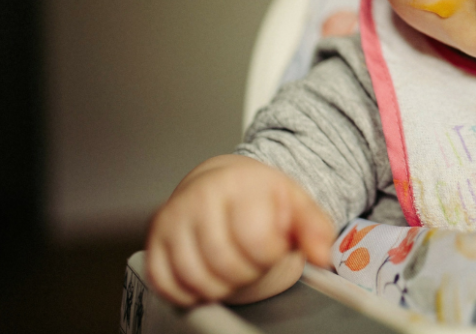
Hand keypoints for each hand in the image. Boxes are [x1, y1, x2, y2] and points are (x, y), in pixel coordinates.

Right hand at [145, 155, 333, 305]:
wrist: (221, 183)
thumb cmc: (259, 197)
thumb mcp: (296, 202)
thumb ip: (315, 228)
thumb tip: (322, 256)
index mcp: (237, 184)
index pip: (257, 240)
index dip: (272, 255)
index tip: (275, 246)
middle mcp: (197, 198)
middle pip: (225, 265)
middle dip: (249, 273)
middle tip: (254, 259)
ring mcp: (171, 221)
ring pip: (196, 279)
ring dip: (221, 286)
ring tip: (234, 266)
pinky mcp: (153, 243)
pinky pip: (168, 286)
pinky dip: (191, 292)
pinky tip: (208, 276)